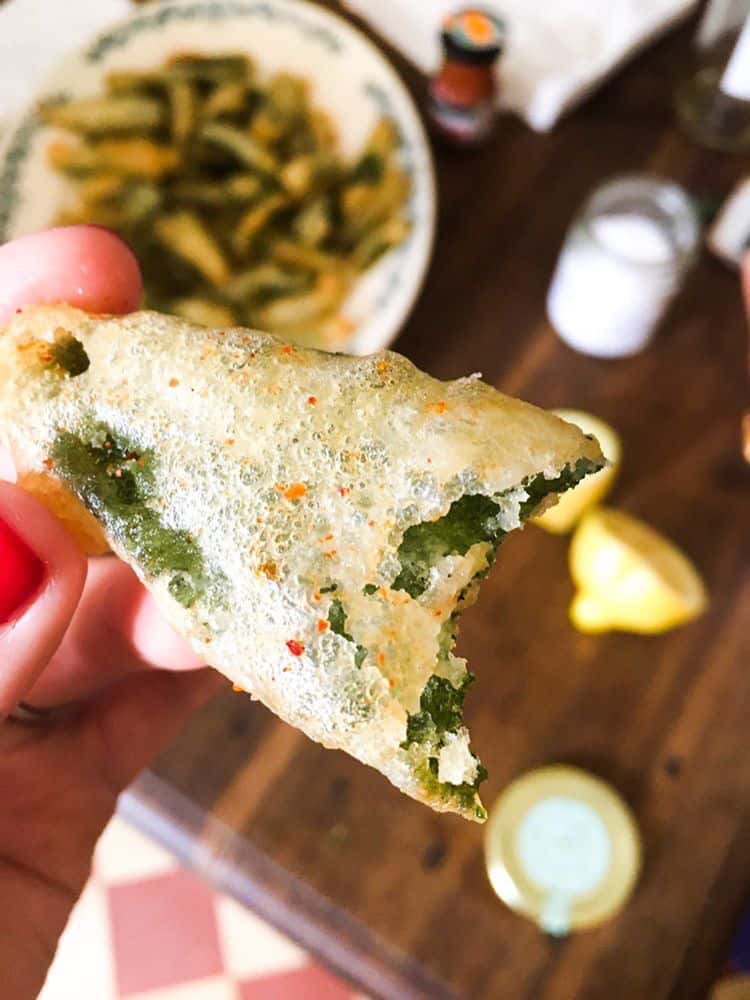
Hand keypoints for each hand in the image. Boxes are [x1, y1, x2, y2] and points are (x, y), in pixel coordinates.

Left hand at [0, 227, 221, 998]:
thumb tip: (26, 526)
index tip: (97, 268)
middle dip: (133, 432)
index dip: (9, 335)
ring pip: (110, 586)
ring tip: (280, 527)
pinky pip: (148, 690)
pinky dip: (215, 654)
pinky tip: (265, 626)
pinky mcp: (62, 778)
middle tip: (231, 383)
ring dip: (200, 555)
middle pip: (41, 493)